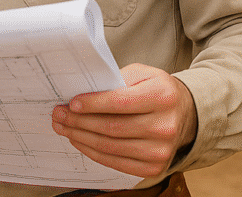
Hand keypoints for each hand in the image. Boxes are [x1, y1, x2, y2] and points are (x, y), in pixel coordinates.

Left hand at [51, 63, 197, 177]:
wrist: (183, 113)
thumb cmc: (156, 90)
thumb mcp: (142, 73)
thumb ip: (116, 80)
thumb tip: (83, 93)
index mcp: (162, 96)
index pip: (120, 102)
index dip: (93, 104)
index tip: (71, 103)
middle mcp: (165, 126)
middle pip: (112, 127)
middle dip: (79, 121)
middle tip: (59, 114)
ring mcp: (160, 151)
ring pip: (110, 147)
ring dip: (80, 137)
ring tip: (63, 127)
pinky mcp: (153, 167)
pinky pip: (115, 162)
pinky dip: (92, 152)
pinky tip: (79, 140)